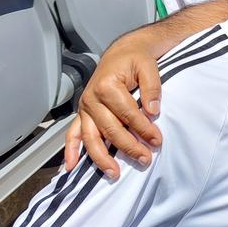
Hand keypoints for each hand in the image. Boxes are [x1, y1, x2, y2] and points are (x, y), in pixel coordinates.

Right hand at [64, 44, 162, 178]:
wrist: (122, 52)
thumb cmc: (135, 59)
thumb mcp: (148, 66)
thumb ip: (152, 88)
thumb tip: (153, 112)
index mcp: (107, 85)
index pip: (128, 114)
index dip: (144, 129)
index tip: (157, 140)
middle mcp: (91, 98)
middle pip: (110, 129)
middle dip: (128, 147)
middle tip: (145, 158)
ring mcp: (85, 108)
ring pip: (91, 137)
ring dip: (101, 158)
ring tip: (114, 173)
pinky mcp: (82, 113)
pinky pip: (72, 133)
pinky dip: (70, 150)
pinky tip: (71, 167)